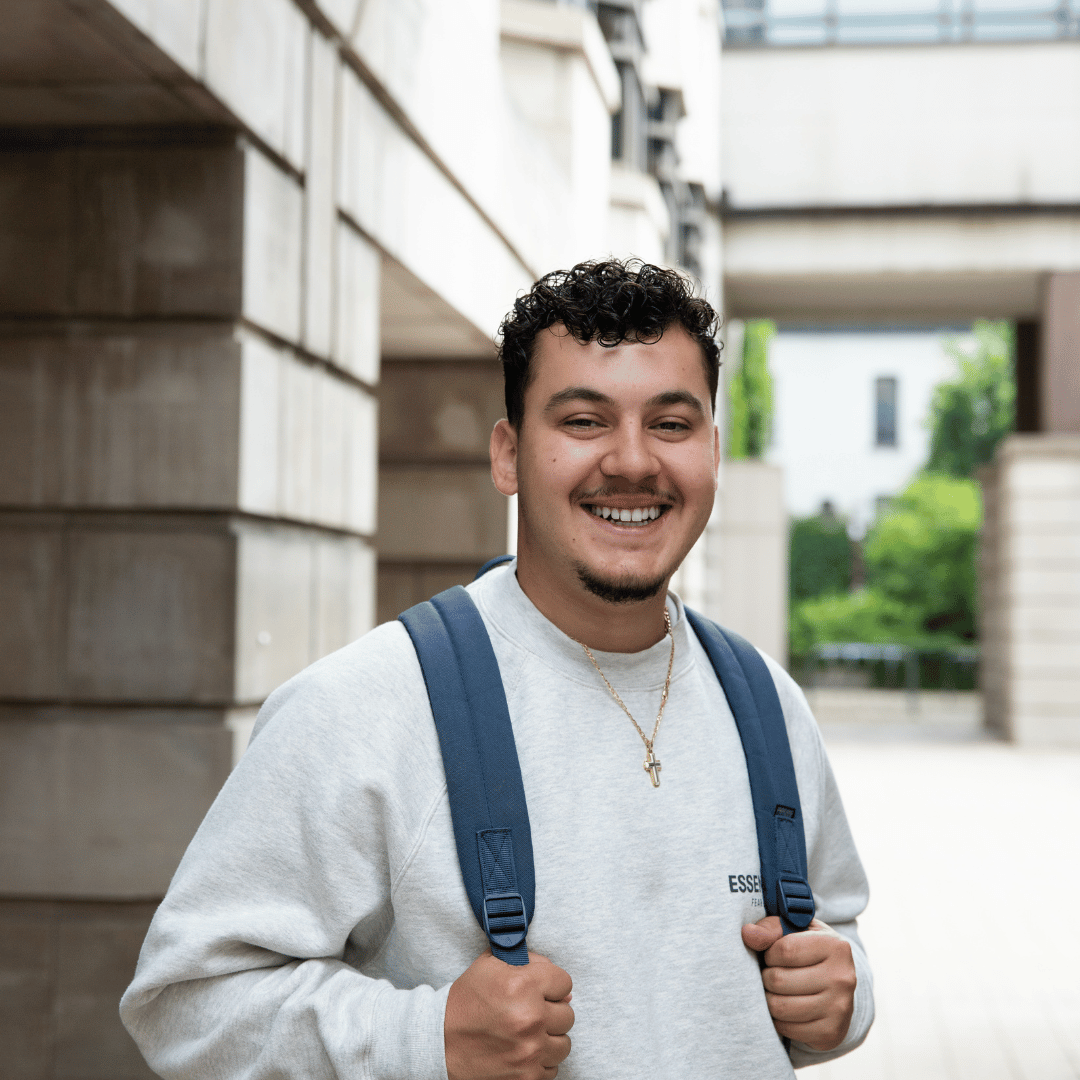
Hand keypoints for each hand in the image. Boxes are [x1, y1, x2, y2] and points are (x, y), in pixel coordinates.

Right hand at [445, 950, 573, 1079]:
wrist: (440, 1043)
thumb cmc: (466, 1002)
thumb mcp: (491, 965)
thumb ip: (530, 962)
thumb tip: (563, 987)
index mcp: (523, 985)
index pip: (564, 982)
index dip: (550, 985)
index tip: (538, 990)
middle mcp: (531, 1018)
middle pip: (567, 1014)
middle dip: (550, 1011)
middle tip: (529, 1012)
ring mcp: (531, 1051)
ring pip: (564, 1043)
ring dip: (548, 1037)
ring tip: (527, 1033)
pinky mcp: (527, 1077)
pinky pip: (552, 1068)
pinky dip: (540, 1061)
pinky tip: (522, 1051)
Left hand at [741, 916, 855, 1051]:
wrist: (837, 986)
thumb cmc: (809, 950)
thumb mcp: (796, 930)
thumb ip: (771, 928)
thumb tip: (748, 934)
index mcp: (835, 947)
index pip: (785, 950)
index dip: (769, 953)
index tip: (773, 955)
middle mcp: (842, 978)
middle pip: (778, 980)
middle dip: (766, 977)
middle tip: (771, 975)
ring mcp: (838, 1009)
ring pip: (779, 1007)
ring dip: (769, 999)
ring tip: (775, 991)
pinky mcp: (830, 1034)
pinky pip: (787, 1029)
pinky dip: (778, 1020)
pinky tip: (786, 1009)